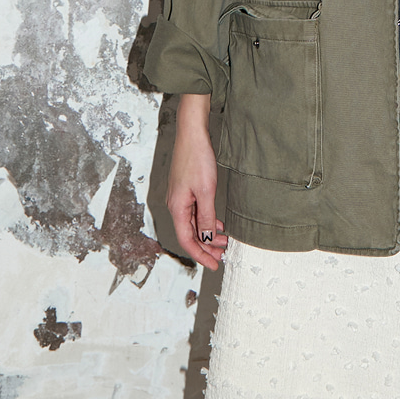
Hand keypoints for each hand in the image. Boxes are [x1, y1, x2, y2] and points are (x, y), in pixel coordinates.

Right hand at [167, 93, 228, 269]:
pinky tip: (217, 224)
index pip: (187, 240)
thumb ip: (206, 216)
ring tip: (223, 242)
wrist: (192, 133)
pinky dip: (206, 221)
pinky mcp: (186, 189)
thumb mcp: (206, 190)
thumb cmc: (197, 158)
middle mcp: (176, 205)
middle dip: (206, 247)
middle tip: (222, 256)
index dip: (200, 255)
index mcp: (177, 208)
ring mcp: (180, 197)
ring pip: (193, 223)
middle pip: (190, 234)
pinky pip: (195, 212)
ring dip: (207, 234)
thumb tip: (206, 238)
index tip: (214, 265)